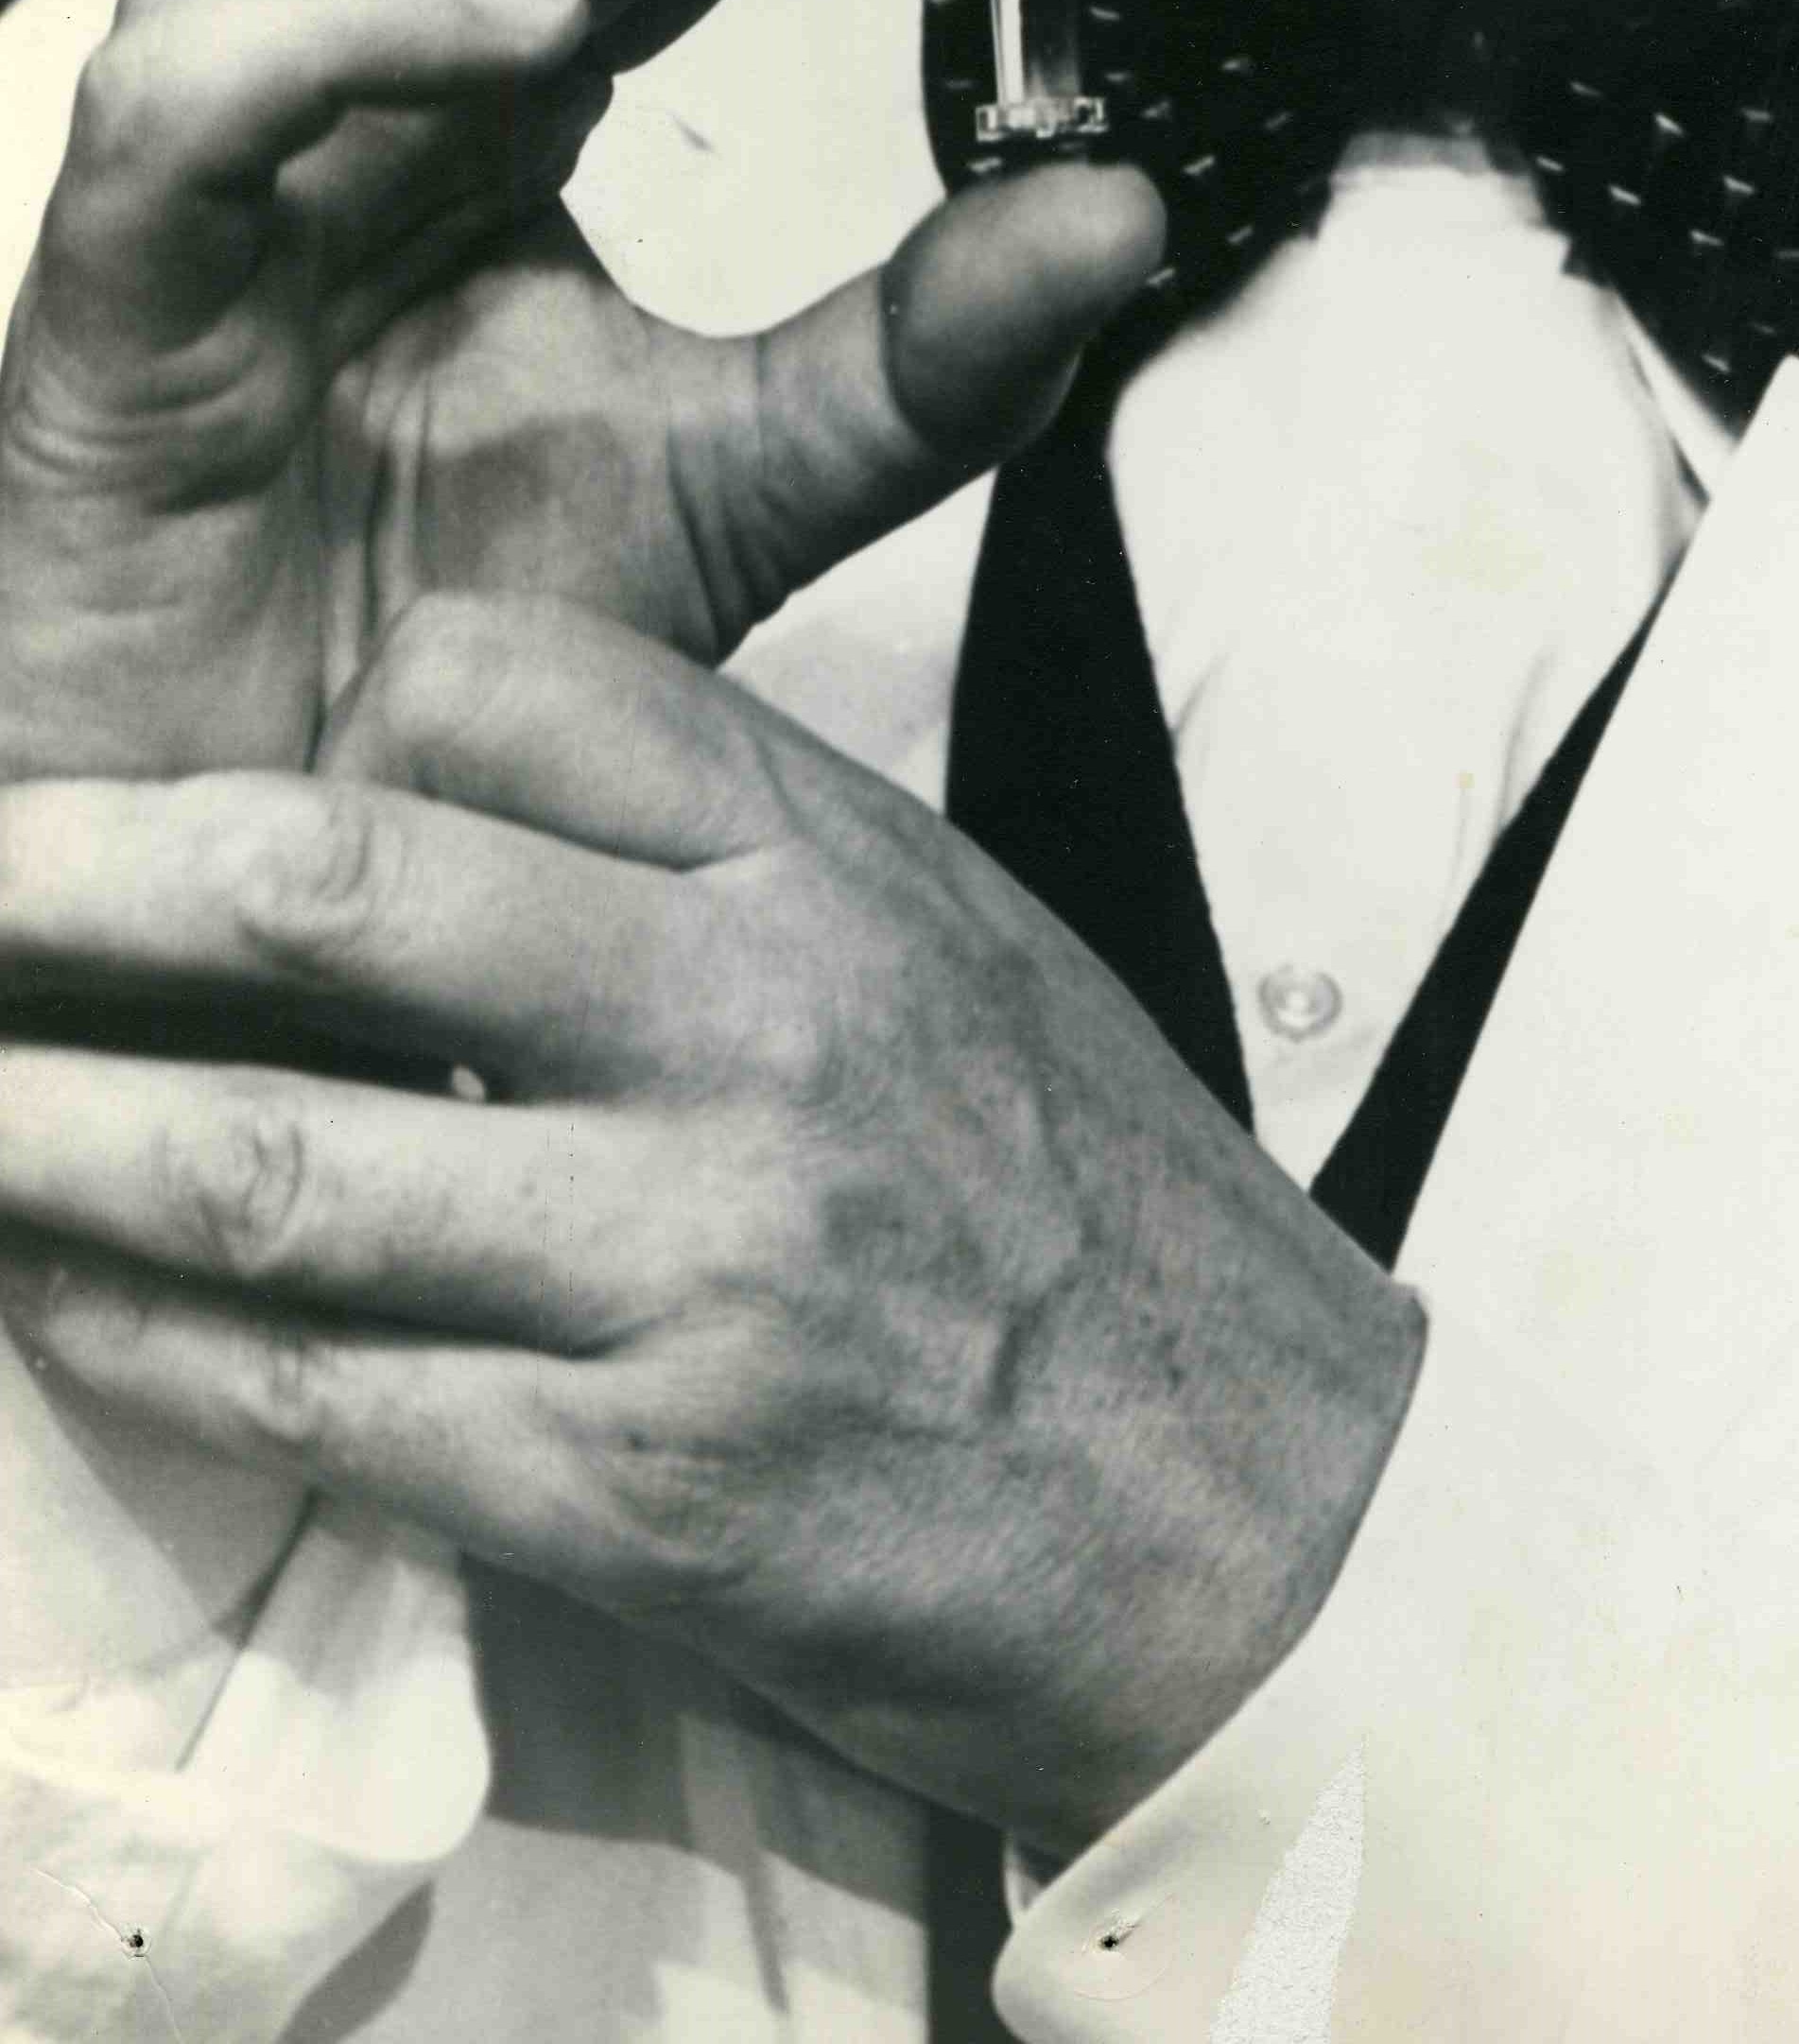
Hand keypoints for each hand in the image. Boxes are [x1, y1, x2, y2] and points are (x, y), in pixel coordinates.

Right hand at [0, 0, 1156, 780]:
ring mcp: (213, 168)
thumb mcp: (750, 487)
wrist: (265, 893)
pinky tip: (536, 38)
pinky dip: (352, 19)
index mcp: (493, 93)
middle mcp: (349, 81)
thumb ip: (928, 359)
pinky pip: (184, 93)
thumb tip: (1127, 204)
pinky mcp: (103, 300)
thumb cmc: (449, 662)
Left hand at [0, 597, 1424, 1852]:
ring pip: (281, 1164)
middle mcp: (753, 1028)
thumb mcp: (957, 943)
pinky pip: (327, 1401)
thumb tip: (463, 784)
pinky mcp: (640, 1493)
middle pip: (335, 890)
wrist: (1266, 1518)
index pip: (502, 691)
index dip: (321, 719)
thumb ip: (731, 859)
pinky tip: (51, 1299)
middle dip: (77, 877)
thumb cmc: (1092, 1207)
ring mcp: (692, 1265)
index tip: (215, 771)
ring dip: (51, 1129)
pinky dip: (153, 1349)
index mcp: (830, 863)